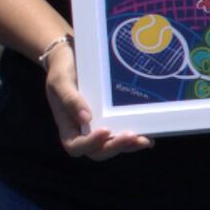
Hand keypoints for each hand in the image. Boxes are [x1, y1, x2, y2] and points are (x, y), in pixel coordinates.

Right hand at [36, 38, 148, 160]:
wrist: (71, 58)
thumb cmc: (62, 70)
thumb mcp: (61, 81)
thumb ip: (70, 99)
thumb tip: (86, 119)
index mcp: (68, 126)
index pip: (76, 145)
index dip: (90, 143)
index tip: (104, 130)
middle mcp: (83, 132)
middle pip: (98, 151)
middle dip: (115, 146)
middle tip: (131, 136)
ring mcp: (99, 127)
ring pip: (113, 146)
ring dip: (129, 146)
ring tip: (144, 140)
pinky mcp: (112, 120)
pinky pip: (123, 134)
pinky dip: (135, 137)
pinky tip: (148, 133)